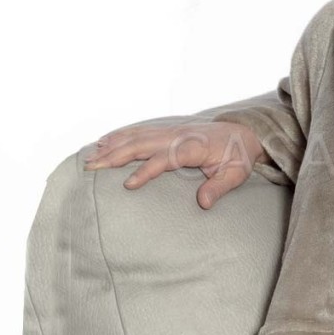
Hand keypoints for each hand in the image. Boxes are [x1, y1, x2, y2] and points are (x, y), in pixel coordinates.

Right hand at [83, 121, 270, 208]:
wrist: (243, 133)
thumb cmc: (238, 156)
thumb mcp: (236, 174)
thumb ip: (220, 188)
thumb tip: (204, 203)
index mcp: (194, 146)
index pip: (165, 158)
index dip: (146, 171)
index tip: (128, 185)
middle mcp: (178, 135)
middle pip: (142, 144)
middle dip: (116, 156)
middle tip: (92, 168)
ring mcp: (171, 131)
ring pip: (136, 136)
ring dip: (112, 146)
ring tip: (90, 158)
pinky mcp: (166, 130)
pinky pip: (139, 131)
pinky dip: (119, 135)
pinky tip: (102, 142)